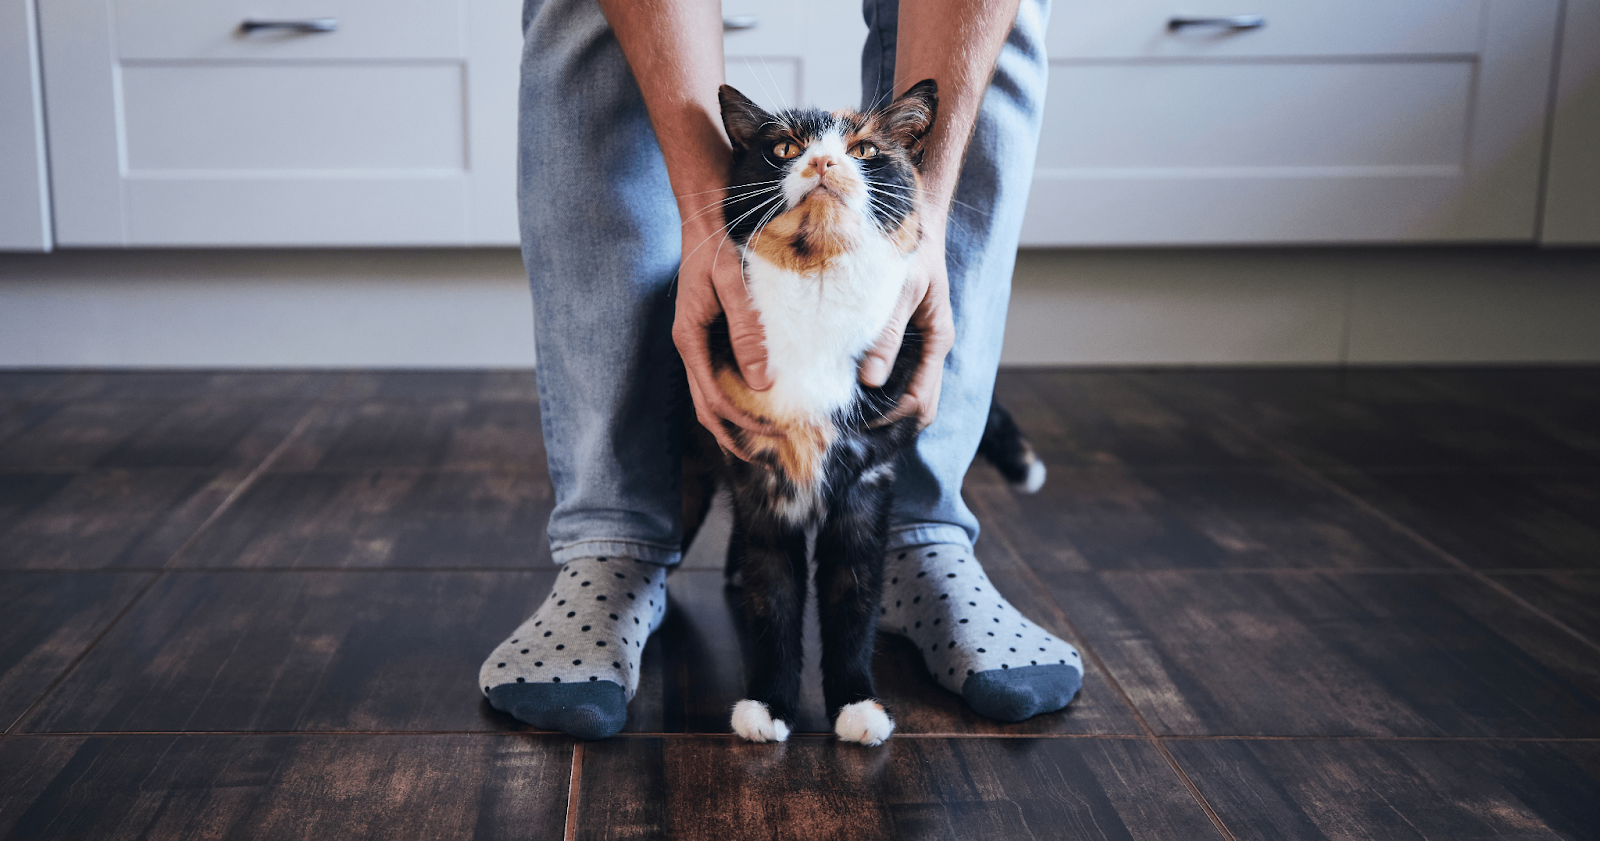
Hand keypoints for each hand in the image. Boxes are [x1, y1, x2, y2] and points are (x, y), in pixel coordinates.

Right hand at [672, 212, 775, 460]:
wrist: (703, 223)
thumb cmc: (717, 248)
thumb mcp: (733, 284)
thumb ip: (746, 330)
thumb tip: (761, 381)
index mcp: (690, 340)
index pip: (713, 398)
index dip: (743, 421)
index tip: (776, 432)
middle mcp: (690, 349)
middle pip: (707, 409)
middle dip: (738, 435)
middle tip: (774, 451)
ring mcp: (698, 345)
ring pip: (711, 398)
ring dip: (736, 422)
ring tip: (768, 439)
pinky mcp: (709, 339)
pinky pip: (720, 379)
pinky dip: (738, 399)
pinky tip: (761, 405)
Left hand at [857, 226, 954, 428]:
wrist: (915, 217)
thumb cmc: (910, 248)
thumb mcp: (899, 288)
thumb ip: (887, 332)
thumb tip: (871, 379)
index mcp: (938, 339)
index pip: (922, 400)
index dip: (892, 418)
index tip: (858, 421)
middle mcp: (931, 348)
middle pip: (918, 405)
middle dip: (888, 422)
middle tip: (848, 428)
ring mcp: (919, 345)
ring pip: (906, 392)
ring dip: (881, 407)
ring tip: (844, 413)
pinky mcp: (904, 337)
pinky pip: (894, 374)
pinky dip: (875, 387)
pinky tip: (847, 387)